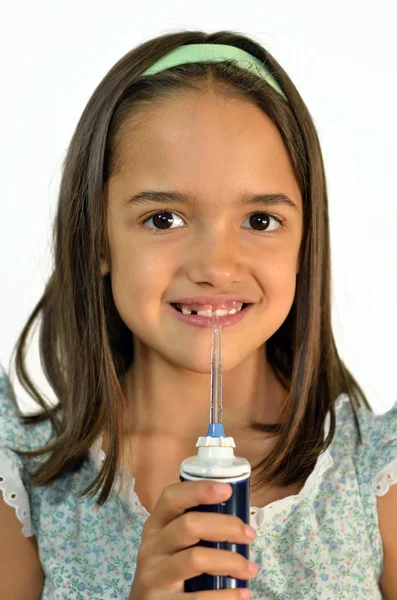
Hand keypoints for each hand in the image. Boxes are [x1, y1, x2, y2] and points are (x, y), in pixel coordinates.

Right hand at [128, 479, 257, 598]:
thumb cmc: (169, 569)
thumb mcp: (172, 544)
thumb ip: (194, 528)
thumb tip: (237, 516)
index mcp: (156, 526)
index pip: (171, 497)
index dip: (198, 490)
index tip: (227, 490)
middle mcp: (151, 547)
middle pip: (188, 525)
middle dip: (225, 526)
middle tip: (249, 534)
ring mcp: (153, 575)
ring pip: (195, 559)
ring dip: (230, 561)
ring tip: (250, 569)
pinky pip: (198, 598)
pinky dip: (226, 596)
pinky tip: (242, 594)